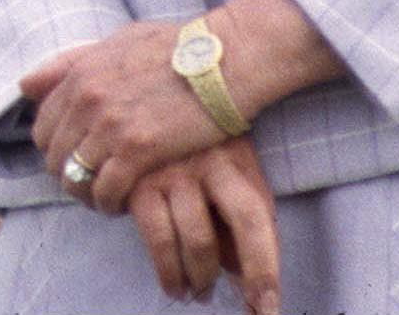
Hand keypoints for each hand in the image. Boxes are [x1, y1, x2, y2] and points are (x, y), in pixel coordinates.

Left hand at [20, 21, 223, 212]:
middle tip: (91, 184)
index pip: (42, 127)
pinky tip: (123, 205)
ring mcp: (109, 125)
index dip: (55, 150)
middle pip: (54, 157)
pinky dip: (109, 203)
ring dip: (86, 194)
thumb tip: (26, 84)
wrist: (223, 60)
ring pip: (75, 178)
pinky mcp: (137, 150)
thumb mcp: (118, 41)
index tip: (75, 159)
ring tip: (105, 199)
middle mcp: (86, 99)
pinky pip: (105, 191)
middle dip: (69, 175)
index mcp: (80, 74)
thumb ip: (71, 62)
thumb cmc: (178, 48)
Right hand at [124, 142, 278, 314]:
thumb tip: (243, 277)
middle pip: (207, 238)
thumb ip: (246, 221)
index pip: (251, 219)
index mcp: (233, 161)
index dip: (261, 268)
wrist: (157, 105)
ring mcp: (163, 172)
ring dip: (187, 280)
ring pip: (179, 243)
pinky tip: (170, 280)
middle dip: (211, 279)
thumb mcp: (238, 173)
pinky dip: (163, 269)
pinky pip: (151, 238)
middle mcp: (198, 165)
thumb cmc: (209, 149)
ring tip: (191, 292)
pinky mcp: (134, 182)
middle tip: (211, 294)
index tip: (265, 309)